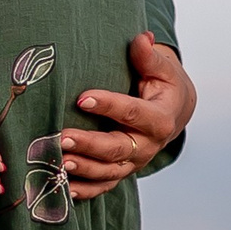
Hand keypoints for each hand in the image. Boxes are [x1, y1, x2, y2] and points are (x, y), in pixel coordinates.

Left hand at [60, 32, 194, 198]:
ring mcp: (134, 163)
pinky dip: (84, 190)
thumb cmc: (162, 85)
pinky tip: (63, 187)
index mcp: (160, 119)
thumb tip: (141, 39)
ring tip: (58, 161)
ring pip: (108, 171)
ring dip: (82, 169)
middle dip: (89, 144)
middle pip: (117, 148)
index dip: (108, 105)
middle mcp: (148, 146)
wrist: (173, 111)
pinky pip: (103, 186)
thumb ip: (149, 57)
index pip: (132, 113)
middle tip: (62, 136)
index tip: (81, 98)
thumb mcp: (162, 68)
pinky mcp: (122, 172)